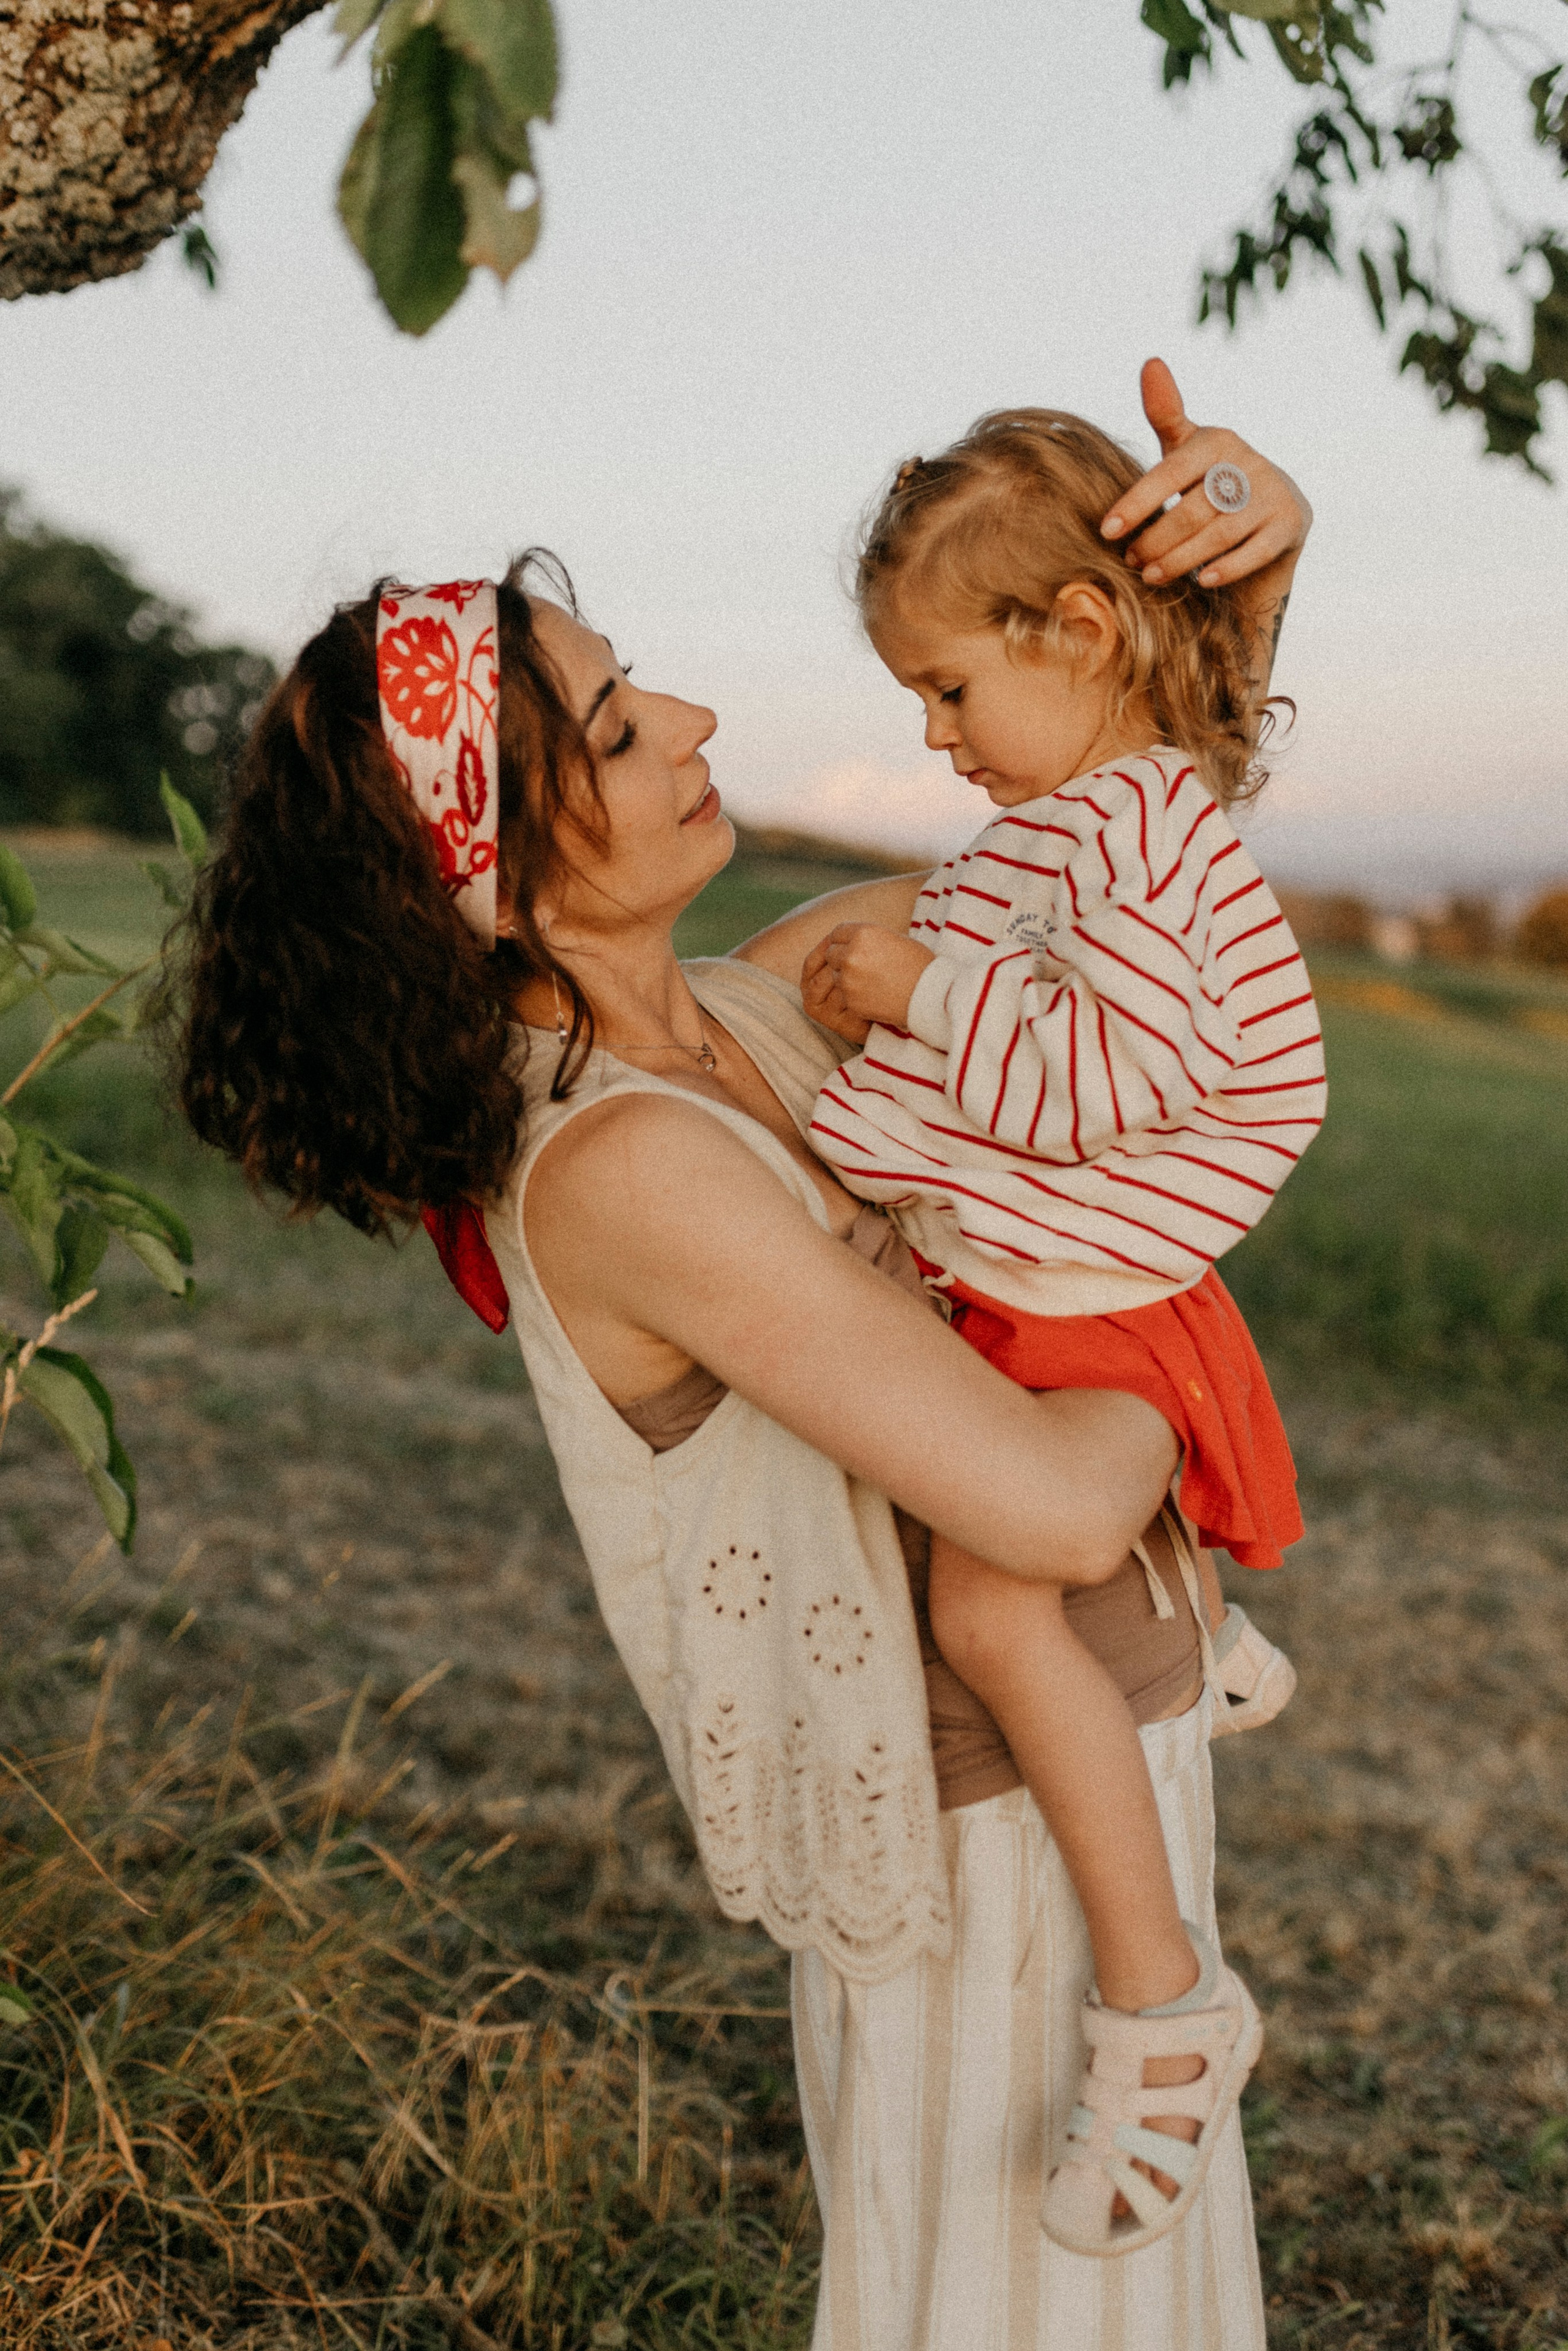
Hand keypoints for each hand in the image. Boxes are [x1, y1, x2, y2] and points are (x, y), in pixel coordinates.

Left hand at [801, 923, 934, 1039]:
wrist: (931, 996)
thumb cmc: (919, 965)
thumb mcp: (894, 939)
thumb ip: (868, 938)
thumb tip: (849, 940)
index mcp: (864, 934)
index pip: (837, 932)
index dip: (841, 940)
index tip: (846, 946)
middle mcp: (852, 954)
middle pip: (832, 954)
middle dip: (841, 959)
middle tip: (859, 967)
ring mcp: (849, 979)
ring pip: (836, 976)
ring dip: (847, 978)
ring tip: (871, 982)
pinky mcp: (851, 1000)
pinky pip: (844, 995)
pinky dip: (854, 995)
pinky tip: (874, 995)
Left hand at [1100, 357, 1311, 591]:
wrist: (1267, 517)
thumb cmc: (1209, 482)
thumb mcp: (1185, 449)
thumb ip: (1165, 413)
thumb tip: (1150, 360)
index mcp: (1217, 441)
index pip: (1170, 472)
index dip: (1137, 502)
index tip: (1107, 531)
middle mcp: (1248, 462)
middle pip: (1193, 509)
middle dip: (1157, 539)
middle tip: (1131, 560)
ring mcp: (1273, 493)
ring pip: (1220, 533)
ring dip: (1181, 559)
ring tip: (1151, 576)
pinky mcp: (1290, 523)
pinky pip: (1256, 551)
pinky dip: (1229, 568)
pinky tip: (1203, 582)